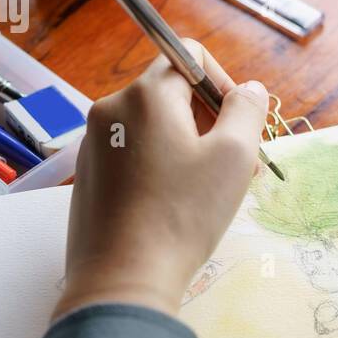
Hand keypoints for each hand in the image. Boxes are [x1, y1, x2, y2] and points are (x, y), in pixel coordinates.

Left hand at [54, 39, 268, 319]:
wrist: (123, 280)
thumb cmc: (183, 214)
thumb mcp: (234, 157)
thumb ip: (247, 110)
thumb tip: (248, 89)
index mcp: (145, 95)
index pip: (188, 56)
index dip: (222, 83)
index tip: (240, 123)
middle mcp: (111, 110)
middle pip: (172, 94)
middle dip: (211, 121)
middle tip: (240, 165)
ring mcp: (93, 145)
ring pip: (154, 128)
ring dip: (190, 147)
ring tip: (213, 192)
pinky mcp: (89, 178)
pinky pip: (134, 155)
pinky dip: (162, 168)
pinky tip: (179, 207)